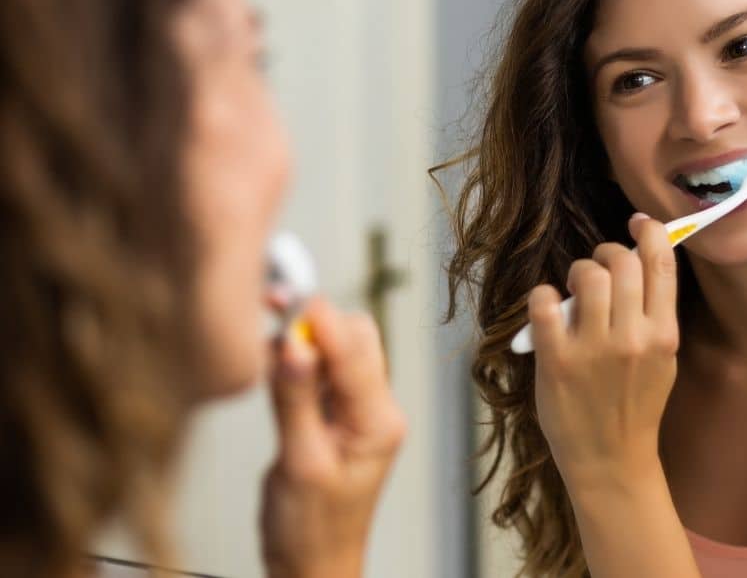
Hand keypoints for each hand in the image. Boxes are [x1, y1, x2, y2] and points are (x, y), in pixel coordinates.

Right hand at [259, 298, 406, 577]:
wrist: (311, 564)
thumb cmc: (311, 529)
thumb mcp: (300, 463)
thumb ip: (296, 400)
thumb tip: (293, 344)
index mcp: (379, 420)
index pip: (356, 350)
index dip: (320, 319)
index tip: (286, 297)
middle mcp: (375, 409)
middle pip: (355, 338)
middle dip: (314, 321)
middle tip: (271, 309)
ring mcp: (357, 411)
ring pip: (336, 351)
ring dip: (302, 340)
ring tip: (266, 344)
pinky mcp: (335, 416)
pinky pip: (319, 373)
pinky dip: (295, 362)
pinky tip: (270, 366)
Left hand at [528, 213, 678, 489]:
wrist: (611, 459)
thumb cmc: (635, 404)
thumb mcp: (663, 359)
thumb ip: (654, 313)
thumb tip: (639, 258)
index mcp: (663, 334)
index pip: (661, 262)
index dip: (649, 231)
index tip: (637, 223)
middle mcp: (632, 337)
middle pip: (621, 260)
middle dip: (606, 254)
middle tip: (597, 271)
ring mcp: (593, 349)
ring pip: (586, 275)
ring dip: (577, 272)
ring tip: (573, 291)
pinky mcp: (557, 361)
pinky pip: (543, 303)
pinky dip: (542, 297)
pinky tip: (547, 307)